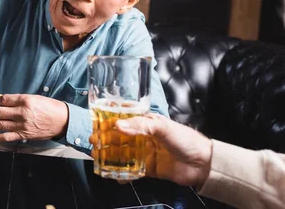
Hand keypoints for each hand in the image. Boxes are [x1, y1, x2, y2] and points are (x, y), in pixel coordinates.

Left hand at [0, 94, 68, 141]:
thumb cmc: (50, 107)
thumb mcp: (35, 98)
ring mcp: (22, 125)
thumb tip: (5, 101)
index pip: (4, 99)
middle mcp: (22, 112)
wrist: (62, 121)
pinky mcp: (24, 134)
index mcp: (25, 100)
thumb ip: (19, 100)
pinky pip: (7, 136)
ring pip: (0, 124)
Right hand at [90, 114, 212, 188]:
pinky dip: (122, 174)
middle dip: (105, 140)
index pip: (124, 120)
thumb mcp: (162, 127)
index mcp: (147, 123)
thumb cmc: (186, 139)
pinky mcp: (148, 169)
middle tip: (93, 142)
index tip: (96, 124)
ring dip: (109, 156)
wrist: (203, 164)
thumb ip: (140, 125)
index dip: (109, 121)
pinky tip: (114, 176)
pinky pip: (131, 171)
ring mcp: (145, 153)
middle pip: (119, 138)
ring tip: (98, 158)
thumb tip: (118, 125)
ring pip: (122, 154)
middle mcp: (144, 137)